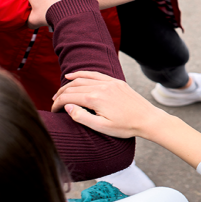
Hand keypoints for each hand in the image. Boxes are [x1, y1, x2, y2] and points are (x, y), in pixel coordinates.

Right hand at [51, 71, 168, 138]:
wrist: (147, 119)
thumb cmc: (125, 127)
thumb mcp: (101, 127)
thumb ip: (82, 117)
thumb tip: (67, 106)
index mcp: (95, 99)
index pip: (69, 97)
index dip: (58, 104)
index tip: (53, 111)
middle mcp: (101, 87)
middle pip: (74, 87)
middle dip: (61, 94)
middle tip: (54, 103)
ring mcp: (109, 82)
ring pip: (83, 79)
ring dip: (69, 84)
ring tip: (60, 92)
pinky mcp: (116, 82)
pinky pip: (95, 74)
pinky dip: (82, 74)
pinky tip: (73, 76)